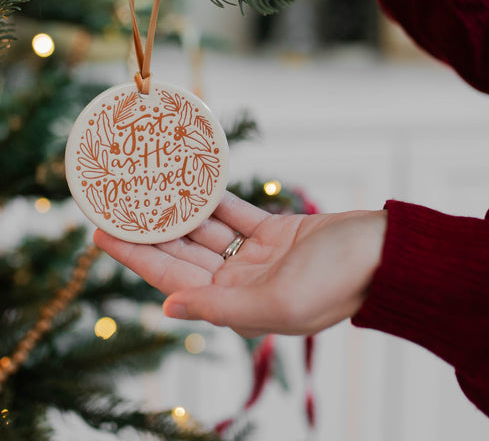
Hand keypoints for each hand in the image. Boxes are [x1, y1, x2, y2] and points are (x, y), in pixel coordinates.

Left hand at [93, 191, 386, 336]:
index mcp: (237, 307)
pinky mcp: (274, 233)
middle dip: (146, 230)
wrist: (387, 254)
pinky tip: (188, 180)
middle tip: (112, 204)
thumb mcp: (278, 303)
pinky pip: (233, 213)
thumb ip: (218, 307)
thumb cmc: (339, 282)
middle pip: (181, 253)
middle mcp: (240, 284)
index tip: (101, 234)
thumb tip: (167, 308)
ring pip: (204, 231)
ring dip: (175, 210)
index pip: (172, 279)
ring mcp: (256, 257)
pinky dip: (212, 198)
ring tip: (144, 187)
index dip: (135, 256)